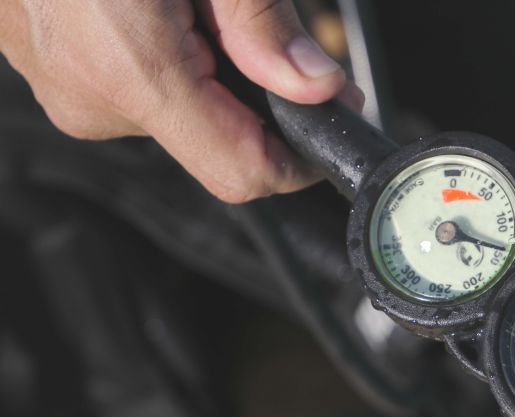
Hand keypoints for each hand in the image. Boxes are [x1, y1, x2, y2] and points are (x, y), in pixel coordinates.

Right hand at [0, 0, 363, 201]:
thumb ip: (264, 26)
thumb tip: (316, 88)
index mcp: (133, 68)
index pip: (240, 170)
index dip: (296, 160)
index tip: (326, 132)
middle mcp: (93, 97)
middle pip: (213, 145)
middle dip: (252, 103)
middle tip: (255, 36)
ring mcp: (67, 90)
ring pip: (176, 120)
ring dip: (206, 79)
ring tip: (189, 9)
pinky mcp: (56, 76)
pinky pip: (133, 95)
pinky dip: (164, 67)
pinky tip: (153, 13)